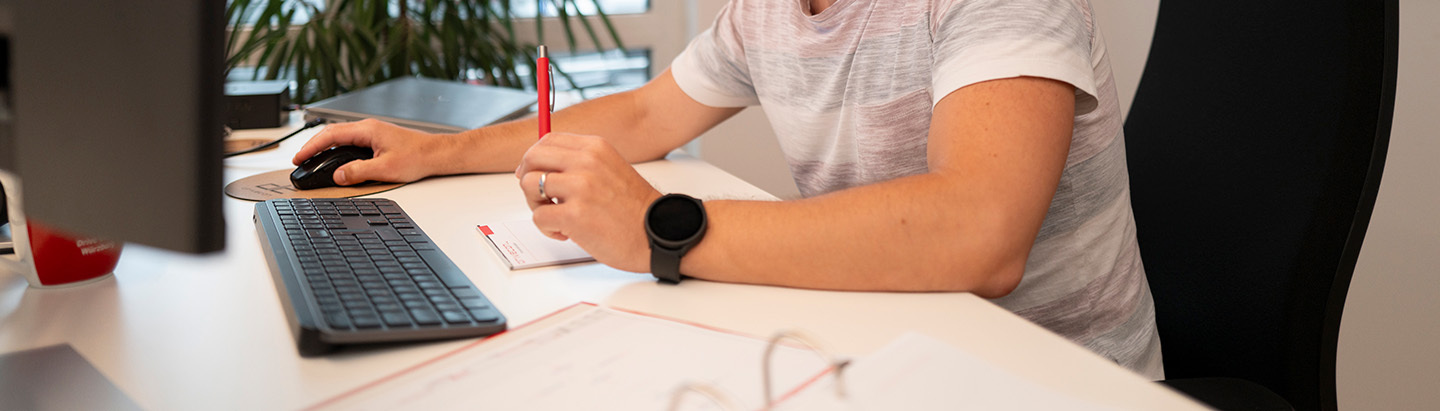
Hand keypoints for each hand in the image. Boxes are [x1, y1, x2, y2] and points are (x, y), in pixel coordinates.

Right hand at [292, 119, 454, 185]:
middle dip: (313, 146)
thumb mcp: (385, 169)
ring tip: (312, 160)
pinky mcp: (377, 140)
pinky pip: (350, 142)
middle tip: (300, 160)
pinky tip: (334, 159)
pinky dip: (337, 149)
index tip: (299, 157)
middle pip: (332, 133)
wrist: (437, 154)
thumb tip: (338, 176)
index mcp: (367, 130)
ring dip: (325, 147)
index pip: (330, 135)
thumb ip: (358, 172)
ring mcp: (372, 133)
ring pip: (341, 137)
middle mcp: (368, 128)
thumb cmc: (418, 157)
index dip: (311, 147)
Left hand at [516, 133, 661, 272]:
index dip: (533, 159)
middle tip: (540, 198)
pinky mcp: (574, 215)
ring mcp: (580, 188)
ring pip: (528, 185)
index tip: (534, 174)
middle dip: (527, 179)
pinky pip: (538, 217)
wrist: (658, 234)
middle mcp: (586, 162)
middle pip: (532, 158)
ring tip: (556, 216)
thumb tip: (542, 166)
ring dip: (536, 205)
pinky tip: (566, 233)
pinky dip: (547, 228)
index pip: (546, 141)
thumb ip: (581, 162)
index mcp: (594, 147)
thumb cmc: (634, 208)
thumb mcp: (610, 168)